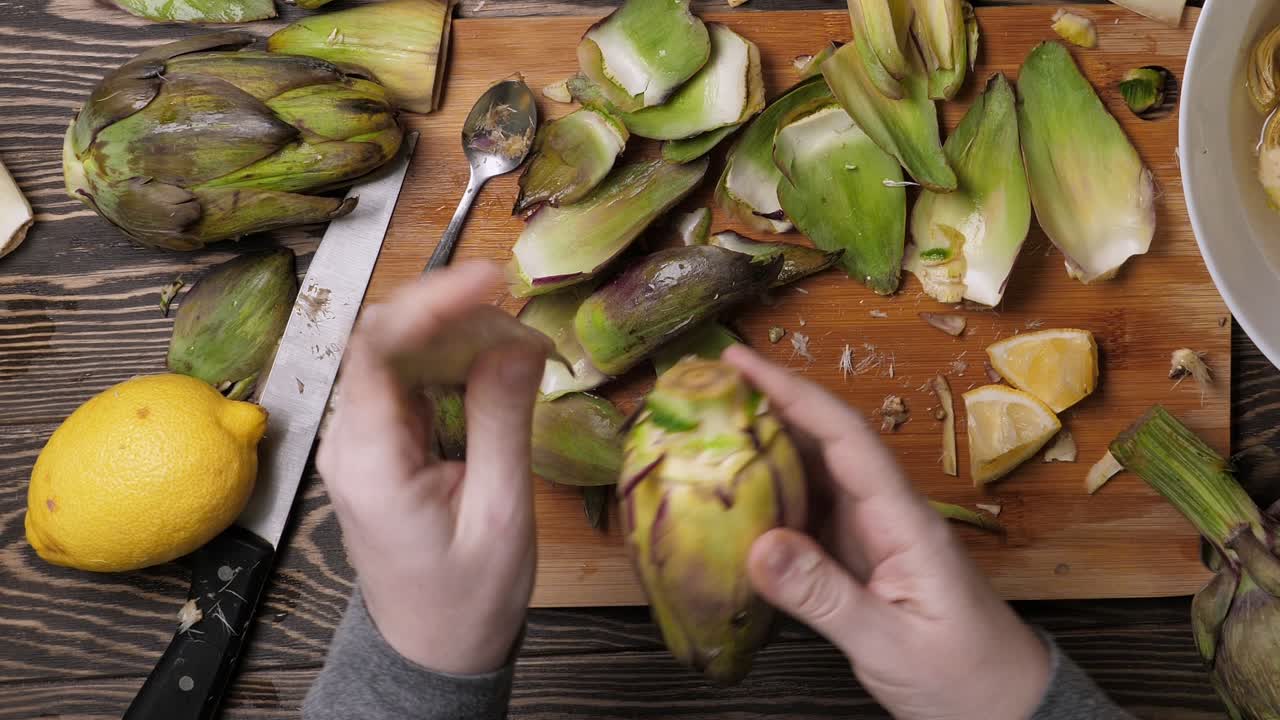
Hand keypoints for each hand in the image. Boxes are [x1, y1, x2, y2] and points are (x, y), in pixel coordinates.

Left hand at [317, 263, 544, 674]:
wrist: (433, 651)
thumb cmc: (467, 599)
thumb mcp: (500, 514)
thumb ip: (502, 421)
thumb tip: (518, 340)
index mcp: (369, 460)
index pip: (378, 347)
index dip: (432, 300)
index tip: (492, 279)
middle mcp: (351, 439)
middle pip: (390, 339)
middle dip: (462, 319)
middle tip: (532, 338)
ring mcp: (363, 438)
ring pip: (404, 353)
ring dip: (465, 338)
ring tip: (527, 355)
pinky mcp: (382, 441)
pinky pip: (415, 380)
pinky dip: (460, 364)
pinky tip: (501, 370)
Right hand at [724, 346, 1050, 719]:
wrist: (1004, 707)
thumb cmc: (964, 677)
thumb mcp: (890, 644)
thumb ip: (824, 597)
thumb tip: (757, 546)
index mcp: (903, 520)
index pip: (844, 437)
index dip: (791, 392)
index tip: (739, 361)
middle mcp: (885, 513)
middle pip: (823, 441)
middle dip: (767, 405)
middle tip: (702, 388)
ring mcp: (871, 534)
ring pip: (812, 474)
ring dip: (763, 447)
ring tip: (705, 429)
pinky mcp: (858, 558)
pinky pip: (807, 513)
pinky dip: (768, 496)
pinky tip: (732, 496)